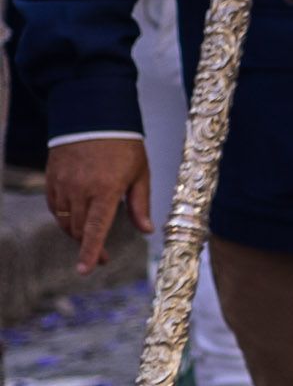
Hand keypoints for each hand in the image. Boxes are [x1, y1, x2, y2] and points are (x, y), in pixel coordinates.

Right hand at [45, 135, 147, 271]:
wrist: (94, 116)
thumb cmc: (124, 145)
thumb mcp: (140, 173)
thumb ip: (140, 204)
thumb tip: (147, 231)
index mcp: (105, 190)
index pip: (96, 229)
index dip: (91, 252)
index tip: (86, 270)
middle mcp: (80, 189)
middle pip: (79, 230)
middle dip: (89, 247)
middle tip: (102, 258)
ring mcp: (62, 184)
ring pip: (65, 221)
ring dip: (76, 234)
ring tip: (91, 238)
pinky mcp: (51, 179)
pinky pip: (54, 207)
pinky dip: (64, 218)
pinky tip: (76, 219)